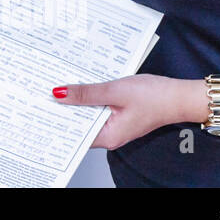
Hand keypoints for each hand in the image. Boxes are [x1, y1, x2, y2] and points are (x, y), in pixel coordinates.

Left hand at [53, 74, 195, 149]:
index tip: (39, 105)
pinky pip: (98, 107)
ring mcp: (114, 125)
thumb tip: (59, 93)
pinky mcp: (118, 114)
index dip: (56, 118)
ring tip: (57, 83)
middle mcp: (109, 135)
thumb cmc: (155, 97)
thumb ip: (86, 93)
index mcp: (107, 136)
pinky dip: (89, 96)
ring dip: (76, 99)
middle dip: (63, 106)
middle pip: (79, 122)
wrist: (180, 95)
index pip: (74, 132)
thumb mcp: (115, 91)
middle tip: (42, 89)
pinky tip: (80, 84)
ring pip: (87, 113)